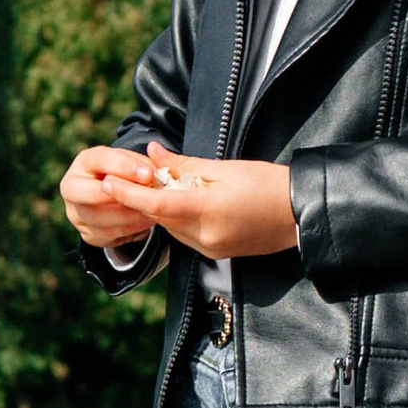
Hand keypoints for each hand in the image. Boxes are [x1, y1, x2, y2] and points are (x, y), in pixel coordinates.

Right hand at [59, 144, 167, 248]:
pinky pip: (106, 234)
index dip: (124, 167)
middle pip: (85, 192)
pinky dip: (129, 229)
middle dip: (116, 195)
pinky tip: (145, 222)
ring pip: (97, 217)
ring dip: (127, 216)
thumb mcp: (133, 163)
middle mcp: (72, 187)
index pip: (99, 160)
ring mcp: (75, 213)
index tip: (149, 174)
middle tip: (144, 199)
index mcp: (84, 162)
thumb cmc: (125, 174)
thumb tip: (151, 172)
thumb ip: (142, 165)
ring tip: (152, 212)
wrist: (115, 199)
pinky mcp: (86, 233)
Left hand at [99, 149, 298, 260]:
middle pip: (160, 218)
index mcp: (207, 211)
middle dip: (142, 199)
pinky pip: (186, 236)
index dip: (129, 193)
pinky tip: (179, 204)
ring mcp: (211, 248)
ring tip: (153, 187)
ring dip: (160, 210)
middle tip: (126, 178)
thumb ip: (184, 164)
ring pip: (171, 229)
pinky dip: (177, 220)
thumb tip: (153, 153)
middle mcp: (205, 236)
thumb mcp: (225, 168)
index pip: (156, 204)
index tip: (107, 182)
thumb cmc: (267, 184)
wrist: (300, 213)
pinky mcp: (217, 253)